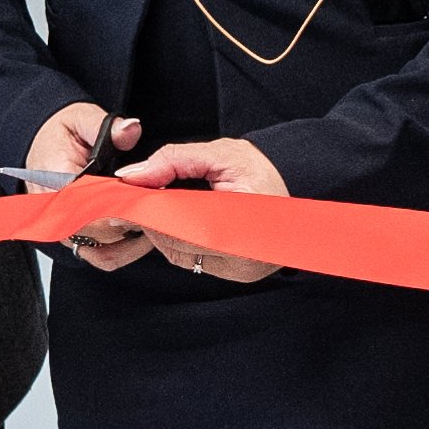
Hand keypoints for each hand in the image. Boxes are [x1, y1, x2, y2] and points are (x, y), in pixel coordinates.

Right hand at [29, 105, 159, 273]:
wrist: (46, 147)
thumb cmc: (62, 135)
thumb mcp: (84, 119)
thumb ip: (108, 127)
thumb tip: (130, 130)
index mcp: (52, 179)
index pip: (82, 204)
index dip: (113, 205)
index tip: (137, 199)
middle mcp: (55, 211)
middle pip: (94, 231)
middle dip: (127, 220)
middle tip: (153, 207)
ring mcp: (65, 230)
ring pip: (100, 249)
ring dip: (129, 239)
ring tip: (151, 218)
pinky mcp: (77, 240)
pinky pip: (102, 257)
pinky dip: (125, 250)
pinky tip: (143, 233)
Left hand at [103, 135, 292, 282]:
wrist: (297, 188)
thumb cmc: (264, 171)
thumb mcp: (221, 154)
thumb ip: (174, 160)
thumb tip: (133, 175)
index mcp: (242, 225)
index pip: (179, 224)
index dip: (151, 212)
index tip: (131, 197)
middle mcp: (243, 258)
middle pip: (176, 243)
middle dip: (154, 221)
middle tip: (138, 200)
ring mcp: (240, 270)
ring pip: (180, 255)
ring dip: (165, 232)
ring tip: (163, 206)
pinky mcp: (236, 274)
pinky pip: (193, 261)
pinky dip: (180, 241)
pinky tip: (182, 222)